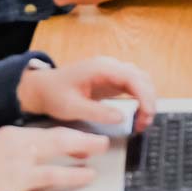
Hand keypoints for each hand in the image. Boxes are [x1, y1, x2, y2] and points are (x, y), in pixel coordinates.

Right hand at [0, 125, 109, 190]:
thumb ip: (17, 150)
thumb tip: (41, 156)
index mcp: (11, 133)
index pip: (46, 130)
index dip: (69, 134)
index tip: (83, 137)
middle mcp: (17, 141)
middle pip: (57, 134)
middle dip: (82, 136)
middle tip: (100, 140)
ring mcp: (19, 158)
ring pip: (59, 148)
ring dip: (84, 148)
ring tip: (100, 151)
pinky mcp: (18, 178)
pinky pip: (52, 174)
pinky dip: (73, 174)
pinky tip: (86, 175)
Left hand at [17, 56, 157, 132]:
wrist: (42, 88)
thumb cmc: (54, 94)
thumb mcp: (71, 106)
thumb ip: (96, 111)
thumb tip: (121, 117)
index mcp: (101, 68)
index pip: (133, 77)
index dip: (145, 96)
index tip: (147, 115)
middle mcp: (110, 66)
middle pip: (142, 78)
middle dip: (149, 101)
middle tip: (144, 124)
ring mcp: (112, 72)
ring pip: (141, 81)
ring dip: (147, 100)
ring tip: (142, 122)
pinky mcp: (112, 80)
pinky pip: (134, 86)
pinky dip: (140, 100)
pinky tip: (138, 114)